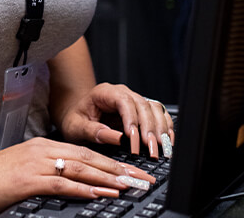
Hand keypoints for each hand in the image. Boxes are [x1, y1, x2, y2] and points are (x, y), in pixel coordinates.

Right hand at [0, 136, 155, 213]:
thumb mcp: (25, 169)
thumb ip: (49, 172)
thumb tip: (76, 184)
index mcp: (45, 146)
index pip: (85, 152)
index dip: (111, 161)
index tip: (132, 171)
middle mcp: (44, 150)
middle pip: (88, 158)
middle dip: (118, 168)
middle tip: (141, 178)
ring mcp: (36, 164)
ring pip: (79, 168)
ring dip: (107, 178)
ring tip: (128, 186)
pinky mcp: (28, 180)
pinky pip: (60, 183)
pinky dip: (81, 189)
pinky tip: (97, 194)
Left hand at [57, 83, 174, 158]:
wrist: (77, 114)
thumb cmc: (75, 119)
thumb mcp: (76, 126)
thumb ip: (93, 131)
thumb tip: (116, 138)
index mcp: (104, 92)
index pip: (123, 101)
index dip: (132, 120)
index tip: (134, 141)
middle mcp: (122, 93)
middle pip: (142, 105)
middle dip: (149, 129)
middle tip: (151, 150)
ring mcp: (133, 100)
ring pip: (153, 107)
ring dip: (160, 128)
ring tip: (161, 148)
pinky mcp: (140, 110)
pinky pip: (158, 113)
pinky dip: (165, 126)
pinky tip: (168, 141)